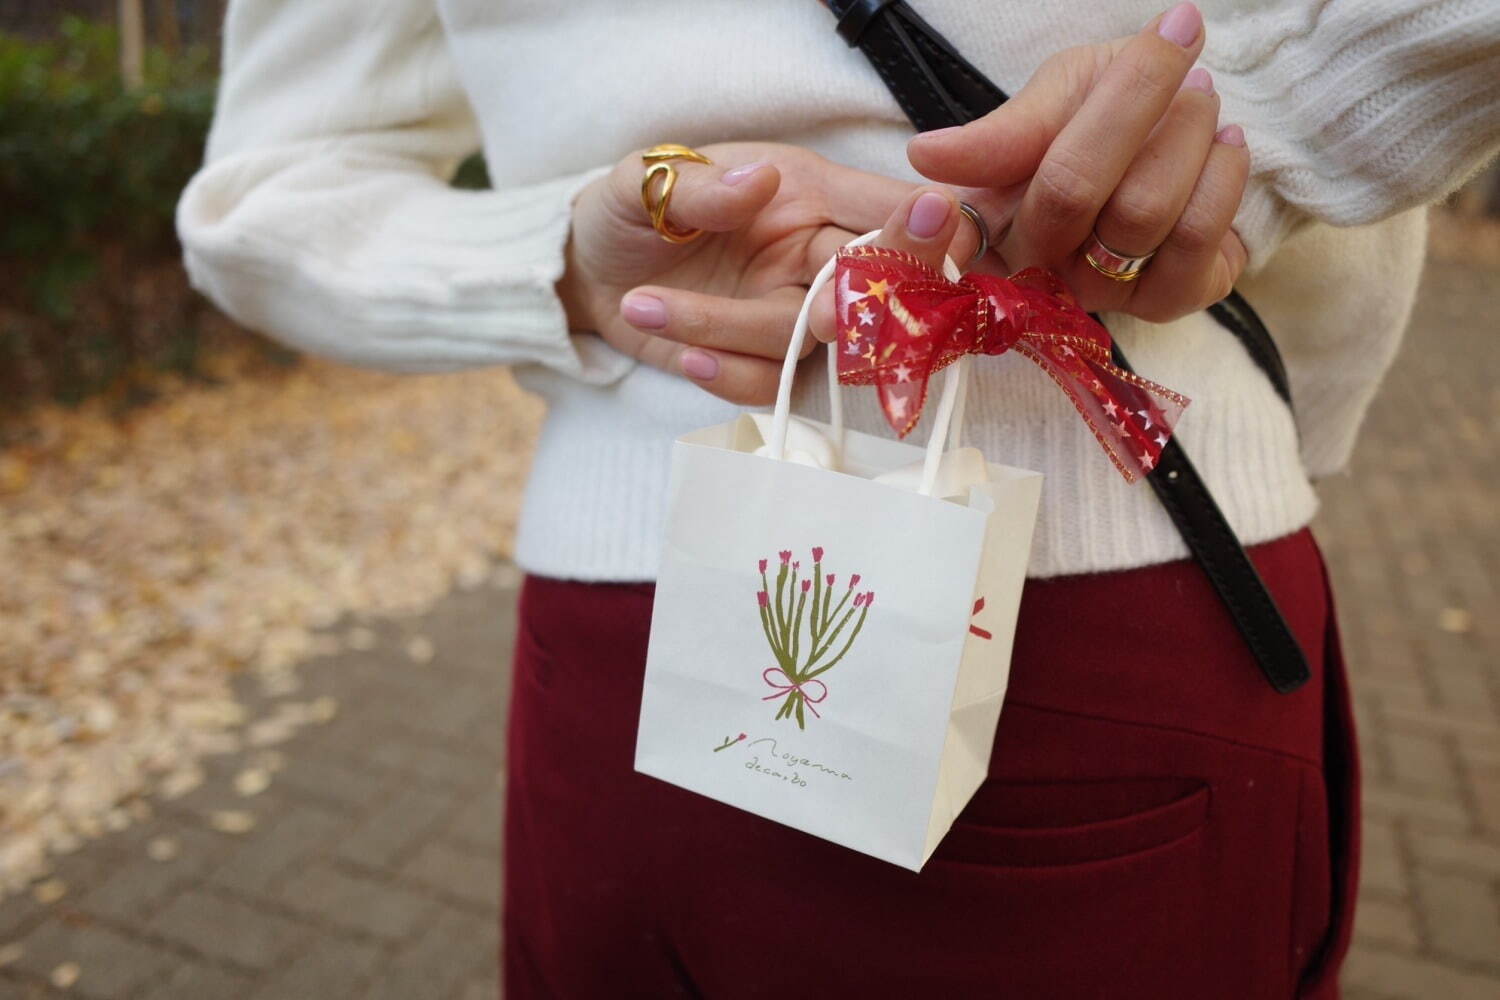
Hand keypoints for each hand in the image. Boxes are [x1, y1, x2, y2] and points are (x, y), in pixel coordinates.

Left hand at [558, 143, 979, 403]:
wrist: (590, 271)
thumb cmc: (626, 209)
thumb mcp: (641, 183)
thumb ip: (697, 187)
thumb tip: (756, 182)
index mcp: (804, 191)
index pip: (888, 206)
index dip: (925, 226)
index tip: (932, 230)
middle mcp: (809, 253)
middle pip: (875, 285)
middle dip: (855, 305)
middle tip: (821, 318)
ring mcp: (789, 311)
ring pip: (807, 341)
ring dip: (729, 332)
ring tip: (645, 307)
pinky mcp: (760, 360)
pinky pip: (773, 384)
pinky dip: (727, 376)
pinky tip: (681, 355)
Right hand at [906, 2, 1248, 322]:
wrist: (1194, 129)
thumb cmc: (1108, 113)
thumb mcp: (1052, 98)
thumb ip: (1002, 133)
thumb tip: (923, 156)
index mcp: (989, 226)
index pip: (953, 235)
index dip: (955, 204)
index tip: (936, 196)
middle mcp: (1037, 276)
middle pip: (1071, 193)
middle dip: (1136, 102)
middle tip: (1171, 53)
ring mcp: (1102, 296)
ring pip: (1144, 212)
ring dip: (1188, 131)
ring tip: (1199, 97)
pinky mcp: (1169, 302)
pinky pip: (1198, 238)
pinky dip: (1223, 172)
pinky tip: (1225, 144)